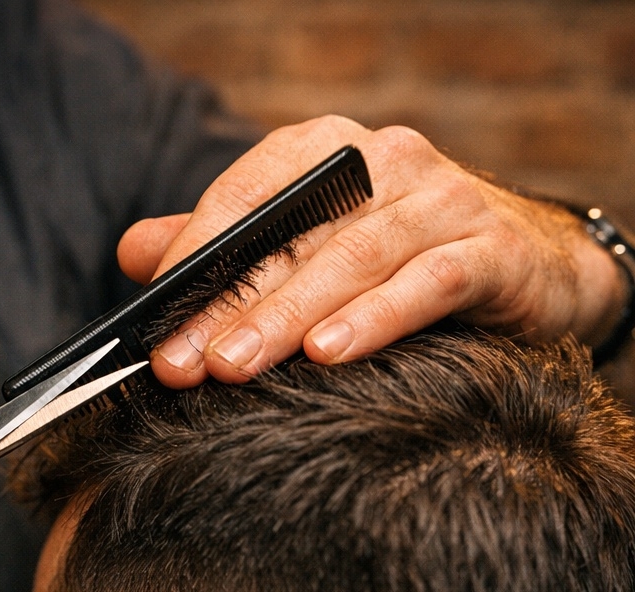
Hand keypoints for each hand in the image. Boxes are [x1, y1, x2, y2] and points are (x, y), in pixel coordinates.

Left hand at [118, 116, 626, 385]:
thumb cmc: (398, 257)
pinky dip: (377, 318)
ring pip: (352, 258)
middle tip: (183, 363)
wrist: (529, 265)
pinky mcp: (494, 251)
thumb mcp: (305, 243)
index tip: (155, 320)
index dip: (196, 254)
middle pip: (291, 236)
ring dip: (287, 316)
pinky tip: (330, 352)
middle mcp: (385, 163)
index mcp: (327, 154)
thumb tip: (135, 255)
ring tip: (236, 365)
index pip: (247, 194)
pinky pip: (429, 283)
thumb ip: (225, 247)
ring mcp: (444, 201)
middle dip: (229, 304)